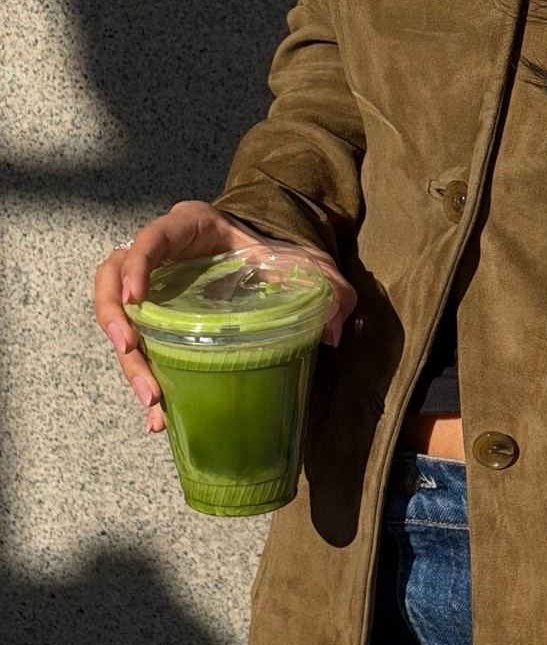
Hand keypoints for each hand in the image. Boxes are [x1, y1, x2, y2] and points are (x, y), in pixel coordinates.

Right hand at [94, 201, 356, 434]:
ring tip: (150, 398)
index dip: (136, 265)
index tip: (136, 298)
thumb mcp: (306, 262)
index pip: (149, 238)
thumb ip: (328, 286)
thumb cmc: (276, 253)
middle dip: (114, 318)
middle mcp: (160, 255)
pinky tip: (158, 416)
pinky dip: (144, 380)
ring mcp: (152, 288)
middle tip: (130, 352)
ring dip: (127, 360)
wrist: (268, 258)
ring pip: (117, 317)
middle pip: (112, 280)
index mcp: (187, 228)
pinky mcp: (156, 319)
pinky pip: (137, 347)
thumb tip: (335, 333)